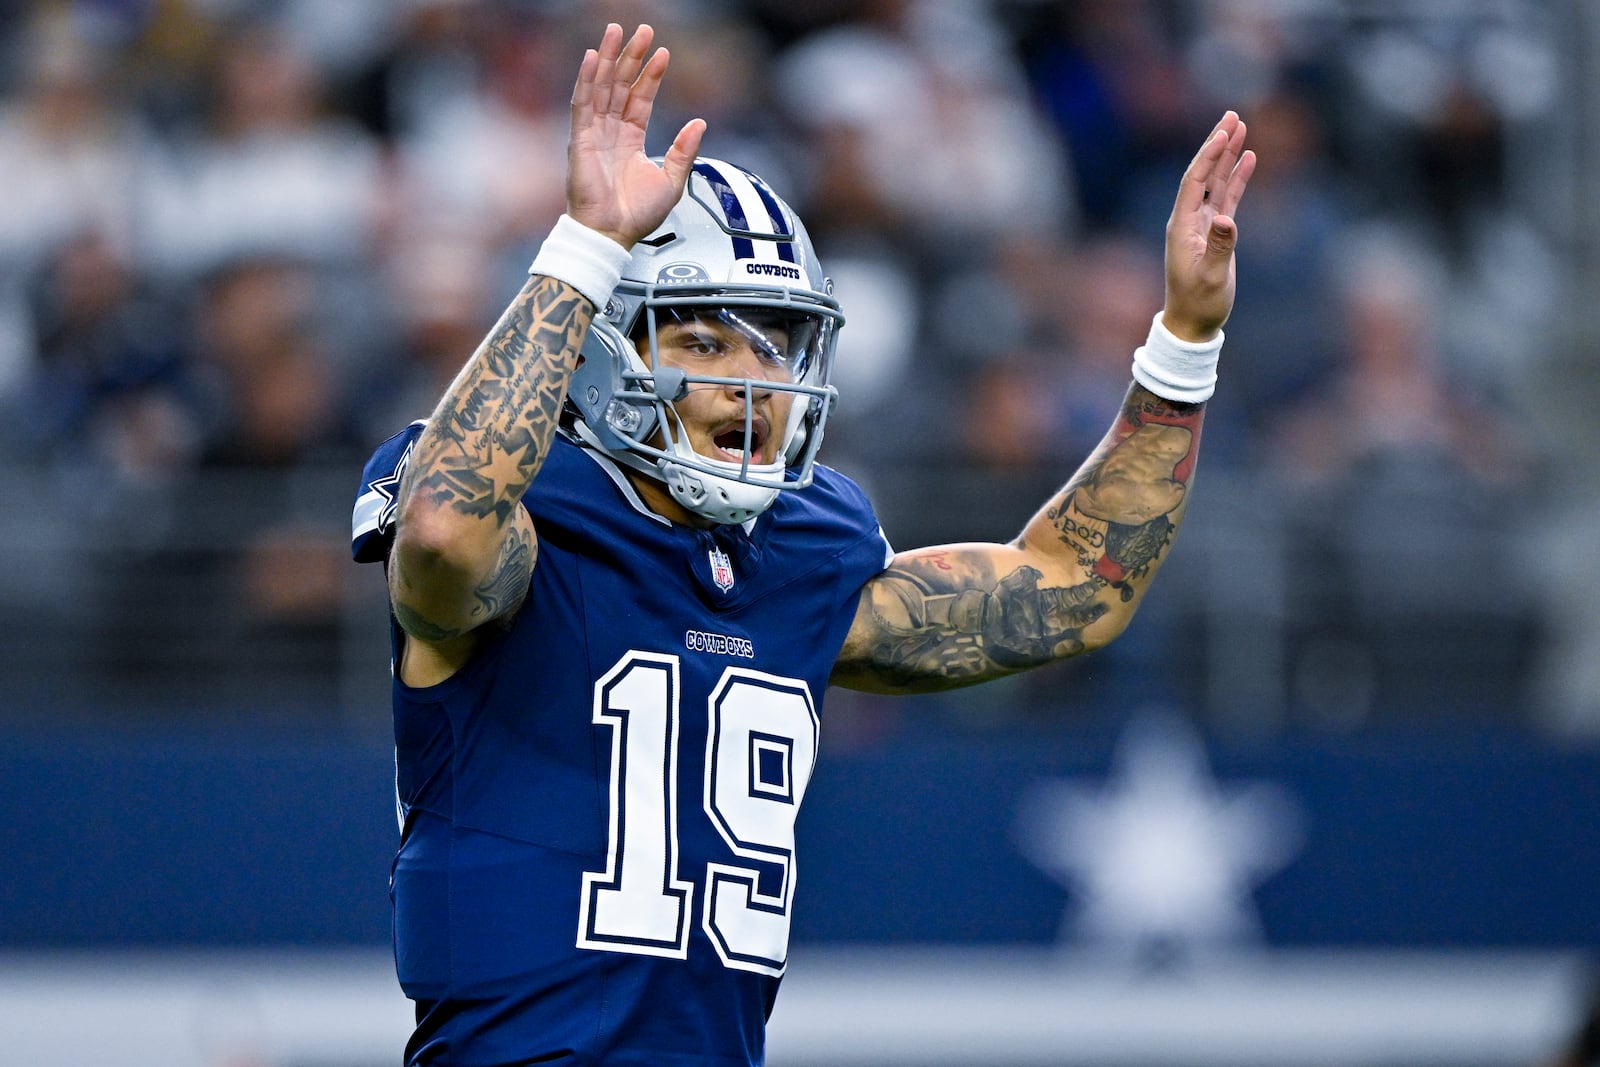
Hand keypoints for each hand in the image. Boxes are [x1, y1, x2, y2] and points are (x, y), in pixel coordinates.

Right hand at [566, 23, 706, 248]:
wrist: (613, 235)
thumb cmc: (636, 216)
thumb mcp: (672, 182)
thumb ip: (684, 151)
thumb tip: (699, 124)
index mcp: (630, 140)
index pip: (640, 98)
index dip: (651, 75)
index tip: (664, 53)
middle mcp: (611, 132)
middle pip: (620, 85)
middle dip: (631, 57)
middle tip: (642, 30)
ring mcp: (594, 133)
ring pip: (601, 87)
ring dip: (609, 58)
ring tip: (617, 31)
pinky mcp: (581, 140)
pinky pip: (582, 103)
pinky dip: (587, 79)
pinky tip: (594, 58)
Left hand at [1161, 111, 1255, 341]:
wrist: (1192, 323)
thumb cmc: (1199, 303)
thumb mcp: (1210, 278)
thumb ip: (1219, 248)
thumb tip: (1225, 219)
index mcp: (1181, 226)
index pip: (1194, 181)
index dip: (1208, 156)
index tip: (1223, 132)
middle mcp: (1188, 219)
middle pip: (1203, 173)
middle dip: (1217, 144)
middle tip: (1232, 115)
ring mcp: (1202, 224)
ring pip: (1216, 181)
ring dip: (1228, 154)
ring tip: (1241, 127)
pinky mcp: (1215, 232)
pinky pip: (1227, 197)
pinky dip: (1237, 177)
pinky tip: (1249, 158)